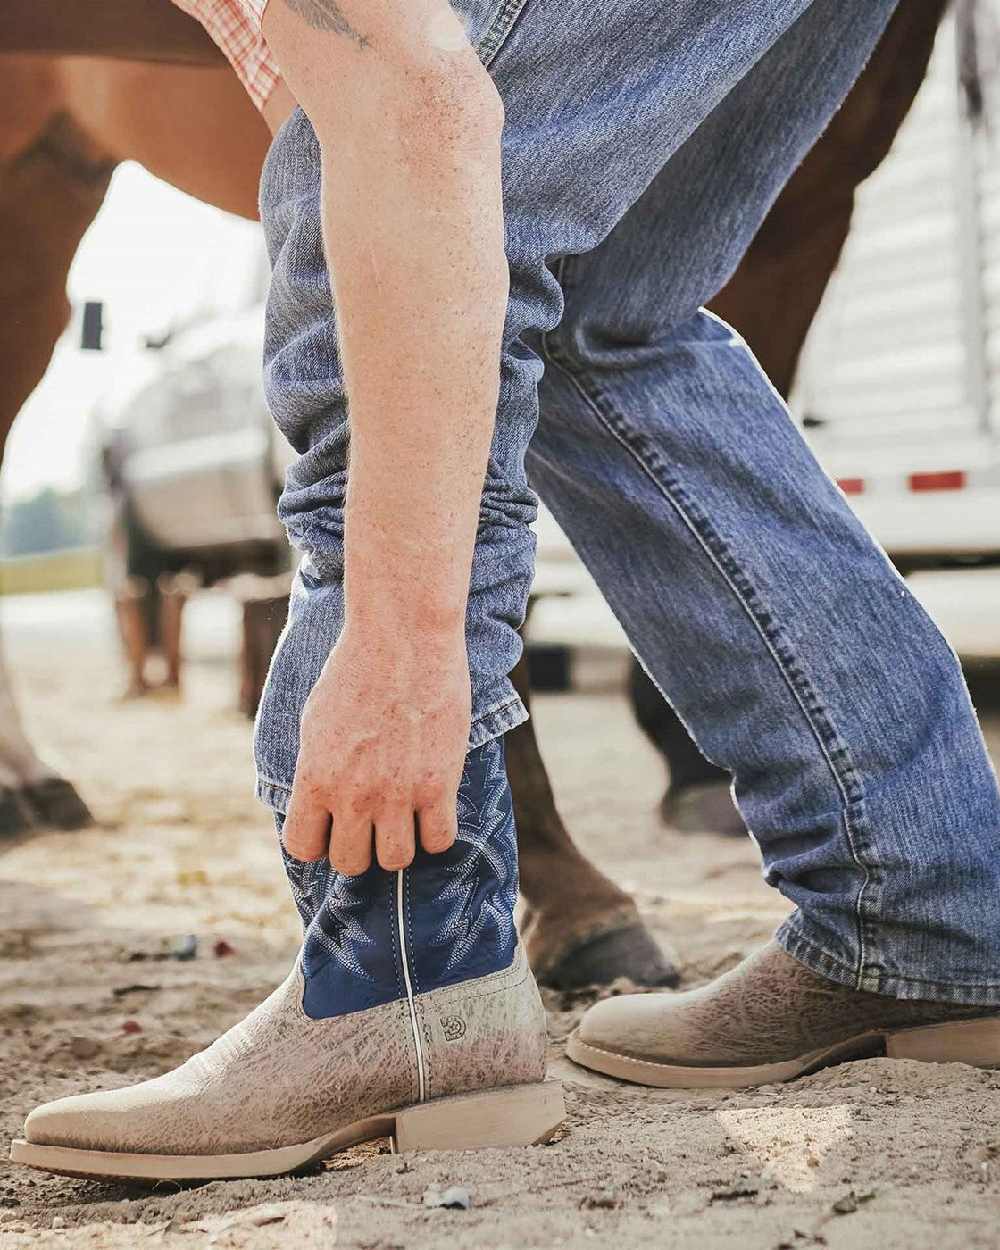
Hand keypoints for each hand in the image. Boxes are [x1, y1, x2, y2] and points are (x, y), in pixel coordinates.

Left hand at [281, 625, 470, 873]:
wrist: (403, 639)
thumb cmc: (355, 670)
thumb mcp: (314, 721)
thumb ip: (315, 769)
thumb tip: (316, 800)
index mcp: (314, 778)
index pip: (303, 848)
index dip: (319, 841)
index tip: (333, 824)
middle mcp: (353, 795)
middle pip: (351, 863)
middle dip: (360, 846)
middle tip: (372, 819)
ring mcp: (398, 793)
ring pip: (396, 860)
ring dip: (399, 843)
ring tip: (404, 815)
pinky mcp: (439, 784)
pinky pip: (439, 840)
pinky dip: (436, 832)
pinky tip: (433, 808)